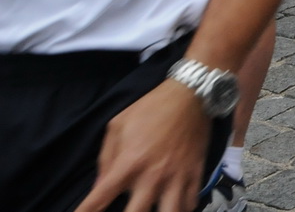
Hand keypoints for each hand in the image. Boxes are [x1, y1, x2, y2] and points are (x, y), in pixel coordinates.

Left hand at [72, 81, 208, 211]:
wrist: (190, 94)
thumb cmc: (150, 108)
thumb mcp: (117, 126)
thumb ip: (105, 158)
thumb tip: (99, 186)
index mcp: (128, 163)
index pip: (99, 199)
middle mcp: (151, 176)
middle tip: (126, 210)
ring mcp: (176, 177)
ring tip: (153, 209)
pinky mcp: (195, 174)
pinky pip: (190, 204)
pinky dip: (181, 209)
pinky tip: (173, 206)